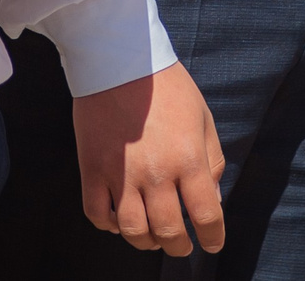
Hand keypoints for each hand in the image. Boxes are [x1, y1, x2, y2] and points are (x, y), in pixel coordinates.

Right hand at [73, 62, 224, 256]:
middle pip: (168, 231)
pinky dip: (108, 225)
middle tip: (181, 246)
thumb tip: (211, 199)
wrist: (119, 58)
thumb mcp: (202, 117)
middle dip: (179, 247)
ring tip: (152, 237)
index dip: (212, 237)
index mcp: (188, 159)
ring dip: (145, 242)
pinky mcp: (92, 168)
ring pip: (132, 230)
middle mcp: (156, 172)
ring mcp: (121, 173)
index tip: (212, 243)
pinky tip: (118, 219)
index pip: (205, 216)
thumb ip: (211, 161)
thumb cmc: (167, 85)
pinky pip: (97, 213)